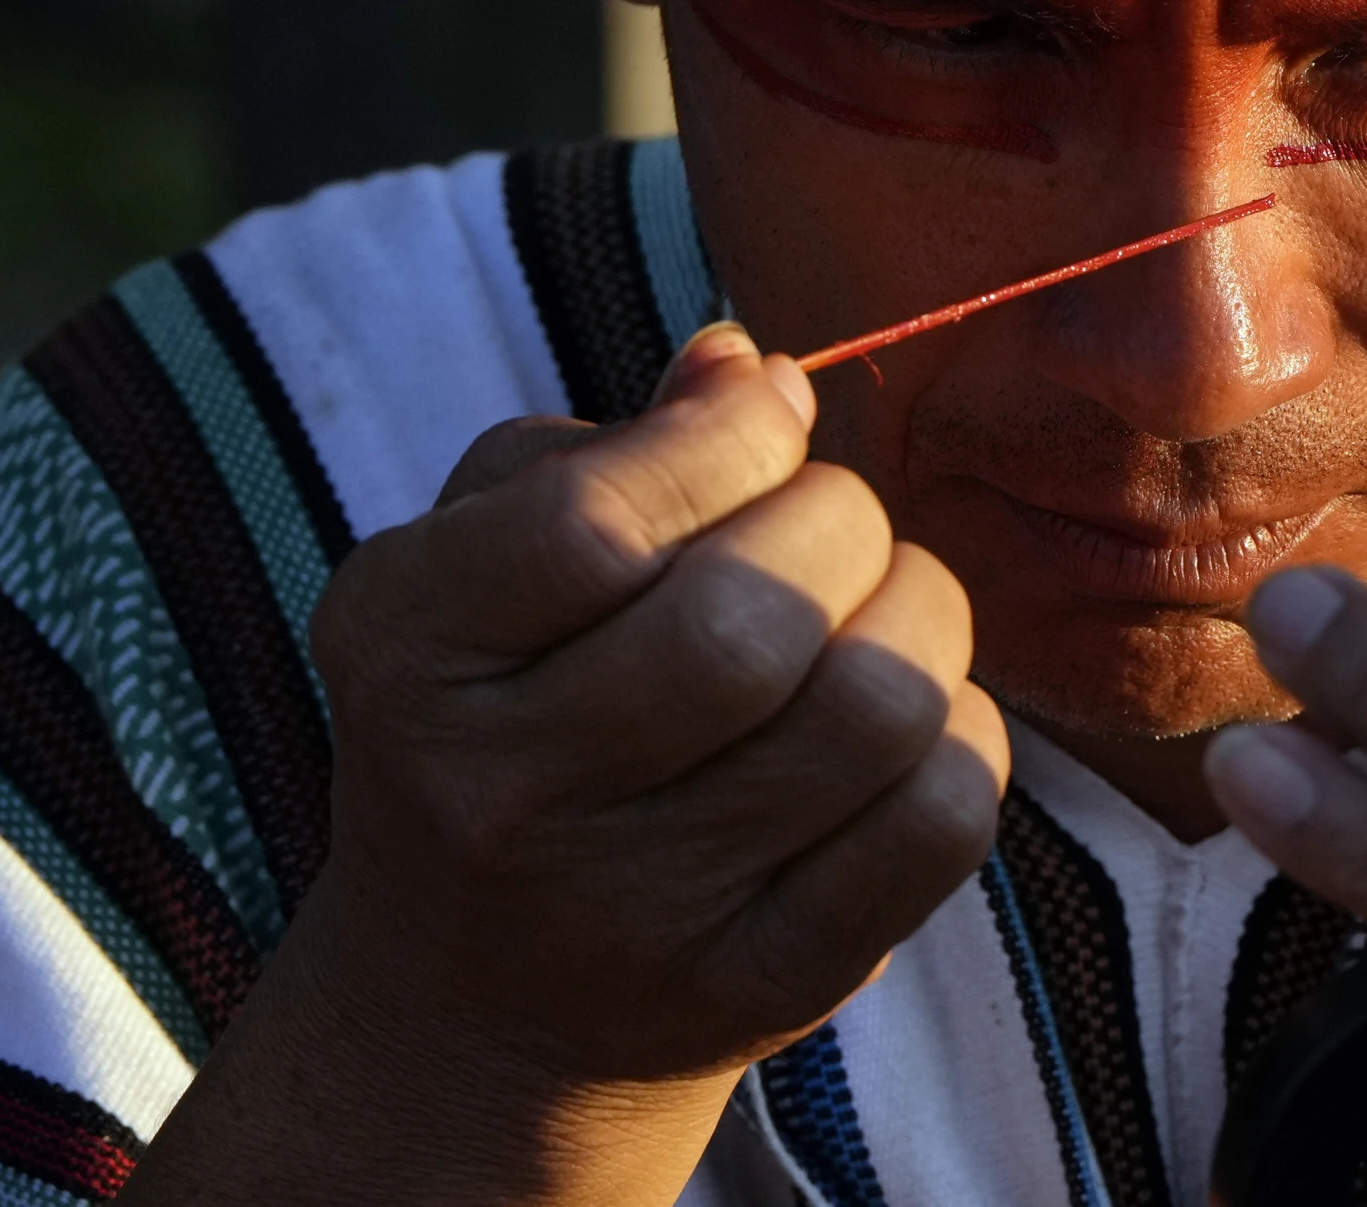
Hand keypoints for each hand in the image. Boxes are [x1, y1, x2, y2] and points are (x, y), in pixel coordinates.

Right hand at [123, 324, 1006, 1205]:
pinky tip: (905, 722)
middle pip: (749, 618)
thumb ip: (612, 445)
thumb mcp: (485, 560)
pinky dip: (960, 732)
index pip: (594, 520)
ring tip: (878, 610)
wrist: (472, 999)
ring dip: (920, 617)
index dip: (727, 439)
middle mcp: (500, 796)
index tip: (770, 417)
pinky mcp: (762, 985)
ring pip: (871, 710)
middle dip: (840, 524)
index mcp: (407, 650)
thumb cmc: (504, 706)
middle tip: (831, 526)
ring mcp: (635, 912)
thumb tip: (745, 367)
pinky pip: (938, 820)